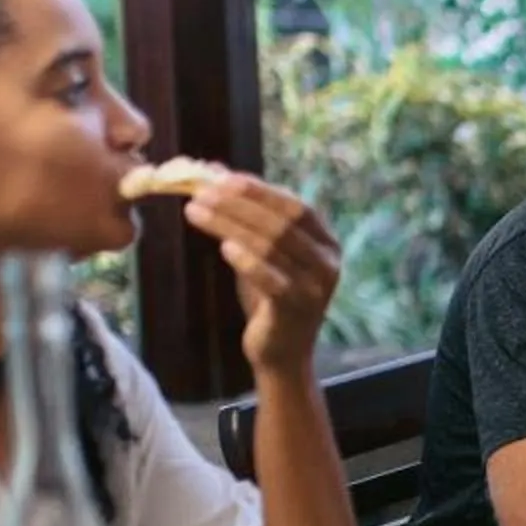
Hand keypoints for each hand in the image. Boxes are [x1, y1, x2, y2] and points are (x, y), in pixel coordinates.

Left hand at [185, 176, 341, 373]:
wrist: (281, 354)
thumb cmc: (270, 298)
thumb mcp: (261, 253)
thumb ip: (246, 216)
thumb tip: (214, 171)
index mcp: (326, 243)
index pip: (295, 206)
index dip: (260, 190)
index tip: (223, 178)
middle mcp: (328, 262)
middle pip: (282, 222)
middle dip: (238, 204)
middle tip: (200, 194)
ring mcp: (315, 287)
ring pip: (272, 245)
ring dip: (231, 225)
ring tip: (196, 213)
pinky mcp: (297, 309)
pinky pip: (272, 279)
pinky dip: (247, 261)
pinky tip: (225, 248)